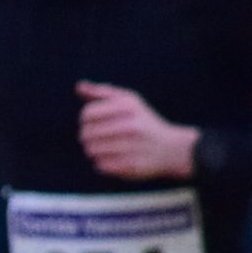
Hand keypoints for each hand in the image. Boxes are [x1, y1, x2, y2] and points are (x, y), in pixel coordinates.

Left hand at [75, 82, 197, 179]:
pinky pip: (100, 165)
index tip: (92, 122)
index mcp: (128, 107)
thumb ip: (102, 93)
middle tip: (95, 137)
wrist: (172, 149)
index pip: (87, 114)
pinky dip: (102, 163)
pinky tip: (113, 158)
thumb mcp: (128, 101)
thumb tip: (79, 86)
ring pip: (91, 150)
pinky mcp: (132, 165)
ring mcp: (132, 147)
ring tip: (104, 148)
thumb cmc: (143, 122)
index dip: (84, 119)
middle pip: (86, 133)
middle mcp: (131, 126)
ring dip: (93, 150)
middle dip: (87, 136)